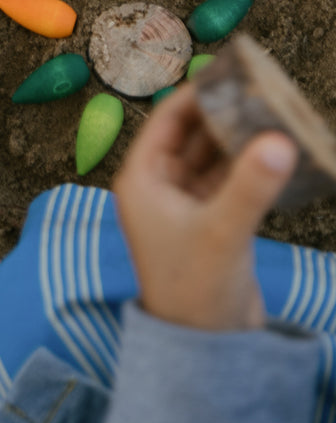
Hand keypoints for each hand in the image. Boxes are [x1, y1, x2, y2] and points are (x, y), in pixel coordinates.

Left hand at [113, 85, 296, 329]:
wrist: (206, 351)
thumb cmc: (195, 290)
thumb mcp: (222, 232)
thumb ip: (250, 186)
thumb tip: (280, 141)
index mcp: (142, 180)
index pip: (165, 121)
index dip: (193, 95)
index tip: (226, 72)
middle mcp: (159, 188)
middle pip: (190, 135)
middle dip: (220, 114)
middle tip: (256, 89)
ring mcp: (185, 206)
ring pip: (212, 158)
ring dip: (237, 139)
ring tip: (271, 113)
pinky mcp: (211, 224)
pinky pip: (228, 182)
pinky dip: (248, 167)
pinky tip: (274, 152)